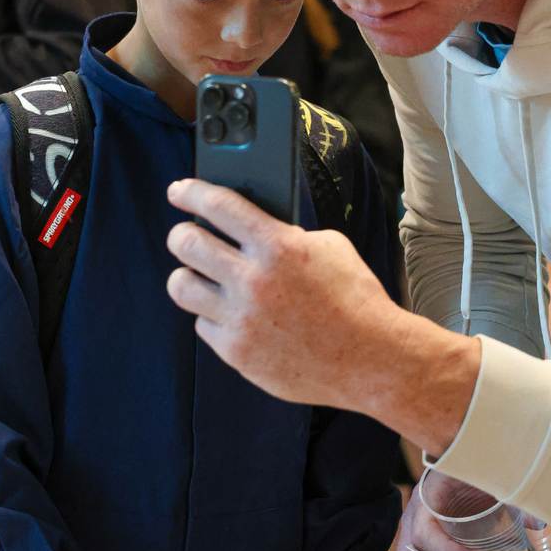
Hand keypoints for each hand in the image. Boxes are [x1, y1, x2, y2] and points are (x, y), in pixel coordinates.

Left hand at [166, 179, 405, 409]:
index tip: (179, 191)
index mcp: (278, 245)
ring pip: (182, 286)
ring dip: (187, 276)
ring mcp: (242, 318)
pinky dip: (213, 317)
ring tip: (198, 276)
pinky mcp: (237, 353)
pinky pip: (203, 325)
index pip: (218, 205)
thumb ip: (287, 233)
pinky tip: (231, 313)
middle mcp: (254, 279)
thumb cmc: (355, 300)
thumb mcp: (330, 247)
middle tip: (185, 235)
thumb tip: (253, 226)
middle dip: (181, 234)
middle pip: (186, 243)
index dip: (190, 192)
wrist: (371, 359)